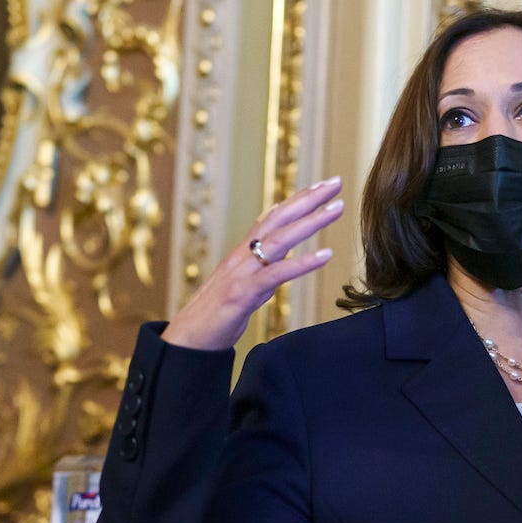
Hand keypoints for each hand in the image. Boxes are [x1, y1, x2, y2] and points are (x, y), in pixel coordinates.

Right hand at [161, 176, 344, 351]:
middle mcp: (241, 256)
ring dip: (311, 222)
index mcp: (242, 254)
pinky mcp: (242, 294)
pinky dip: (303, 263)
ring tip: (336, 208)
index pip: (271, 218)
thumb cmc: (213, 318)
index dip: (296, 200)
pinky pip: (277, 274)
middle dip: (308, 198)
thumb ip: (262, 274)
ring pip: (280, 240)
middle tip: (335, 182)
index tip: (321, 186)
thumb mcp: (243, 289)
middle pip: (278, 218)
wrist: (185, 341)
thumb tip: (283, 264)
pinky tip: (326, 255)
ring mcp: (241, 273)